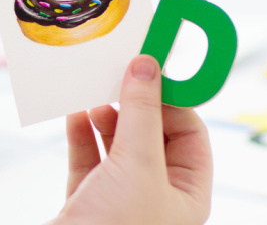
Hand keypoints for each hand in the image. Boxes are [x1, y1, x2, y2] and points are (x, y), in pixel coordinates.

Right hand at [53, 55, 213, 224]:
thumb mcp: (138, 165)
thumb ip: (142, 113)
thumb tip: (147, 67)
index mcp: (187, 194)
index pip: (190, 133)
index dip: (173, 98)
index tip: (153, 66)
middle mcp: (157, 196)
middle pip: (153, 134)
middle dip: (136, 104)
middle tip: (121, 71)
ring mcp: (121, 199)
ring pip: (118, 144)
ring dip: (106, 116)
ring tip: (94, 91)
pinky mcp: (88, 200)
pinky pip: (88, 158)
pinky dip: (82, 134)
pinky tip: (75, 114)